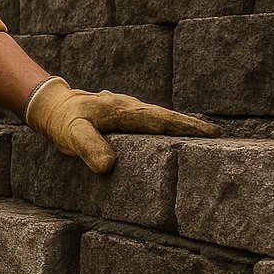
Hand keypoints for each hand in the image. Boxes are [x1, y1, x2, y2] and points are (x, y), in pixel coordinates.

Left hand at [25, 76, 219, 173]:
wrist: (53, 106)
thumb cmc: (63, 121)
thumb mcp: (72, 134)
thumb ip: (88, 147)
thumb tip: (108, 166)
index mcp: (125, 111)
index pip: (161, 120)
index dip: (186, 127)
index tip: (212, 133)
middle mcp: (131, 108)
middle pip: (167, 117)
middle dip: (192, 127)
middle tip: (220, 137)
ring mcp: (129, 110)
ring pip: (160, 119)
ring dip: (181, 127)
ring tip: (206, 140)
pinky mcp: (125, 116)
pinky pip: (150, 122)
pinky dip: (166, 128)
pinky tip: (174, 140)